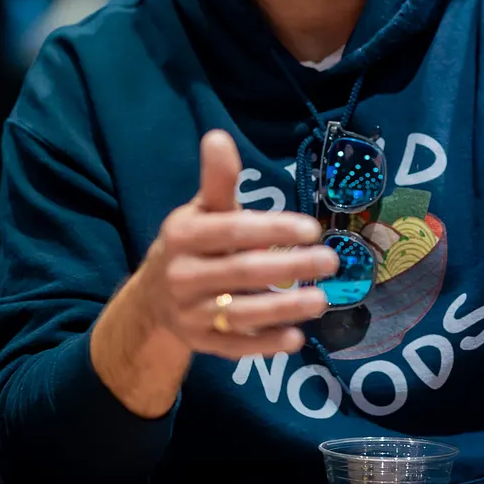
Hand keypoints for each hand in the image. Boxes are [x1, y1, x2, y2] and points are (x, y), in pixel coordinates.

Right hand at [133, 130, 338, 359]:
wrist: (152, 299)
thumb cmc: (193, 245)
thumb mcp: (201, 211)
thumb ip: (218, 182)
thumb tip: (218, 137)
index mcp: (183, 235)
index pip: (233, 231)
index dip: (273, 230)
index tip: (313, 230)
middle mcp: (182, 275)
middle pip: (242, 272)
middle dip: (290, 267)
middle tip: (332, 261)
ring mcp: (190, 313)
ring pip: (241, 313)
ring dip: (284, 309)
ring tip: (323, 300)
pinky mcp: (201, 343)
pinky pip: (235, 347)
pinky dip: (265, 345)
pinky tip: (297, 339)